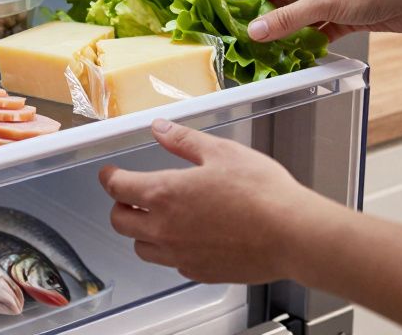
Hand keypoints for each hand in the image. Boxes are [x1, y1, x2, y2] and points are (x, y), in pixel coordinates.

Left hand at [98, 119, 331, 284]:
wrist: (291, 234)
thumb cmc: (261, 193)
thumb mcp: (221, 152)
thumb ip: (183, 141)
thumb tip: (160, 129)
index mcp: (165, 194)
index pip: (118, 187)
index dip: (110, 178)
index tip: (110, 174)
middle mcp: (165, 229)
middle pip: (120, 221)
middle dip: (120, 205)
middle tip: (131, 194)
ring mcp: (180, 255)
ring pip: (142, 247)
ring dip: (141, 231)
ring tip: (157, 217)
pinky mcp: (199, 272)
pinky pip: (170, 263)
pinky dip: (169, 249)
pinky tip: (186, 237)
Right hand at [240, 0, 401, 41]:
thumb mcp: (323, 3)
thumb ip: (288, 19)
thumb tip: (257, 30)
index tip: (235, 11)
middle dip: (270, 16)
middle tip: (251, 36)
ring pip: (304, 15)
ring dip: (291, 31)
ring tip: (272, 49)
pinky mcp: (350, 14)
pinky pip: (322, 28)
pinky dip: (312, 40)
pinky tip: (302, 54)